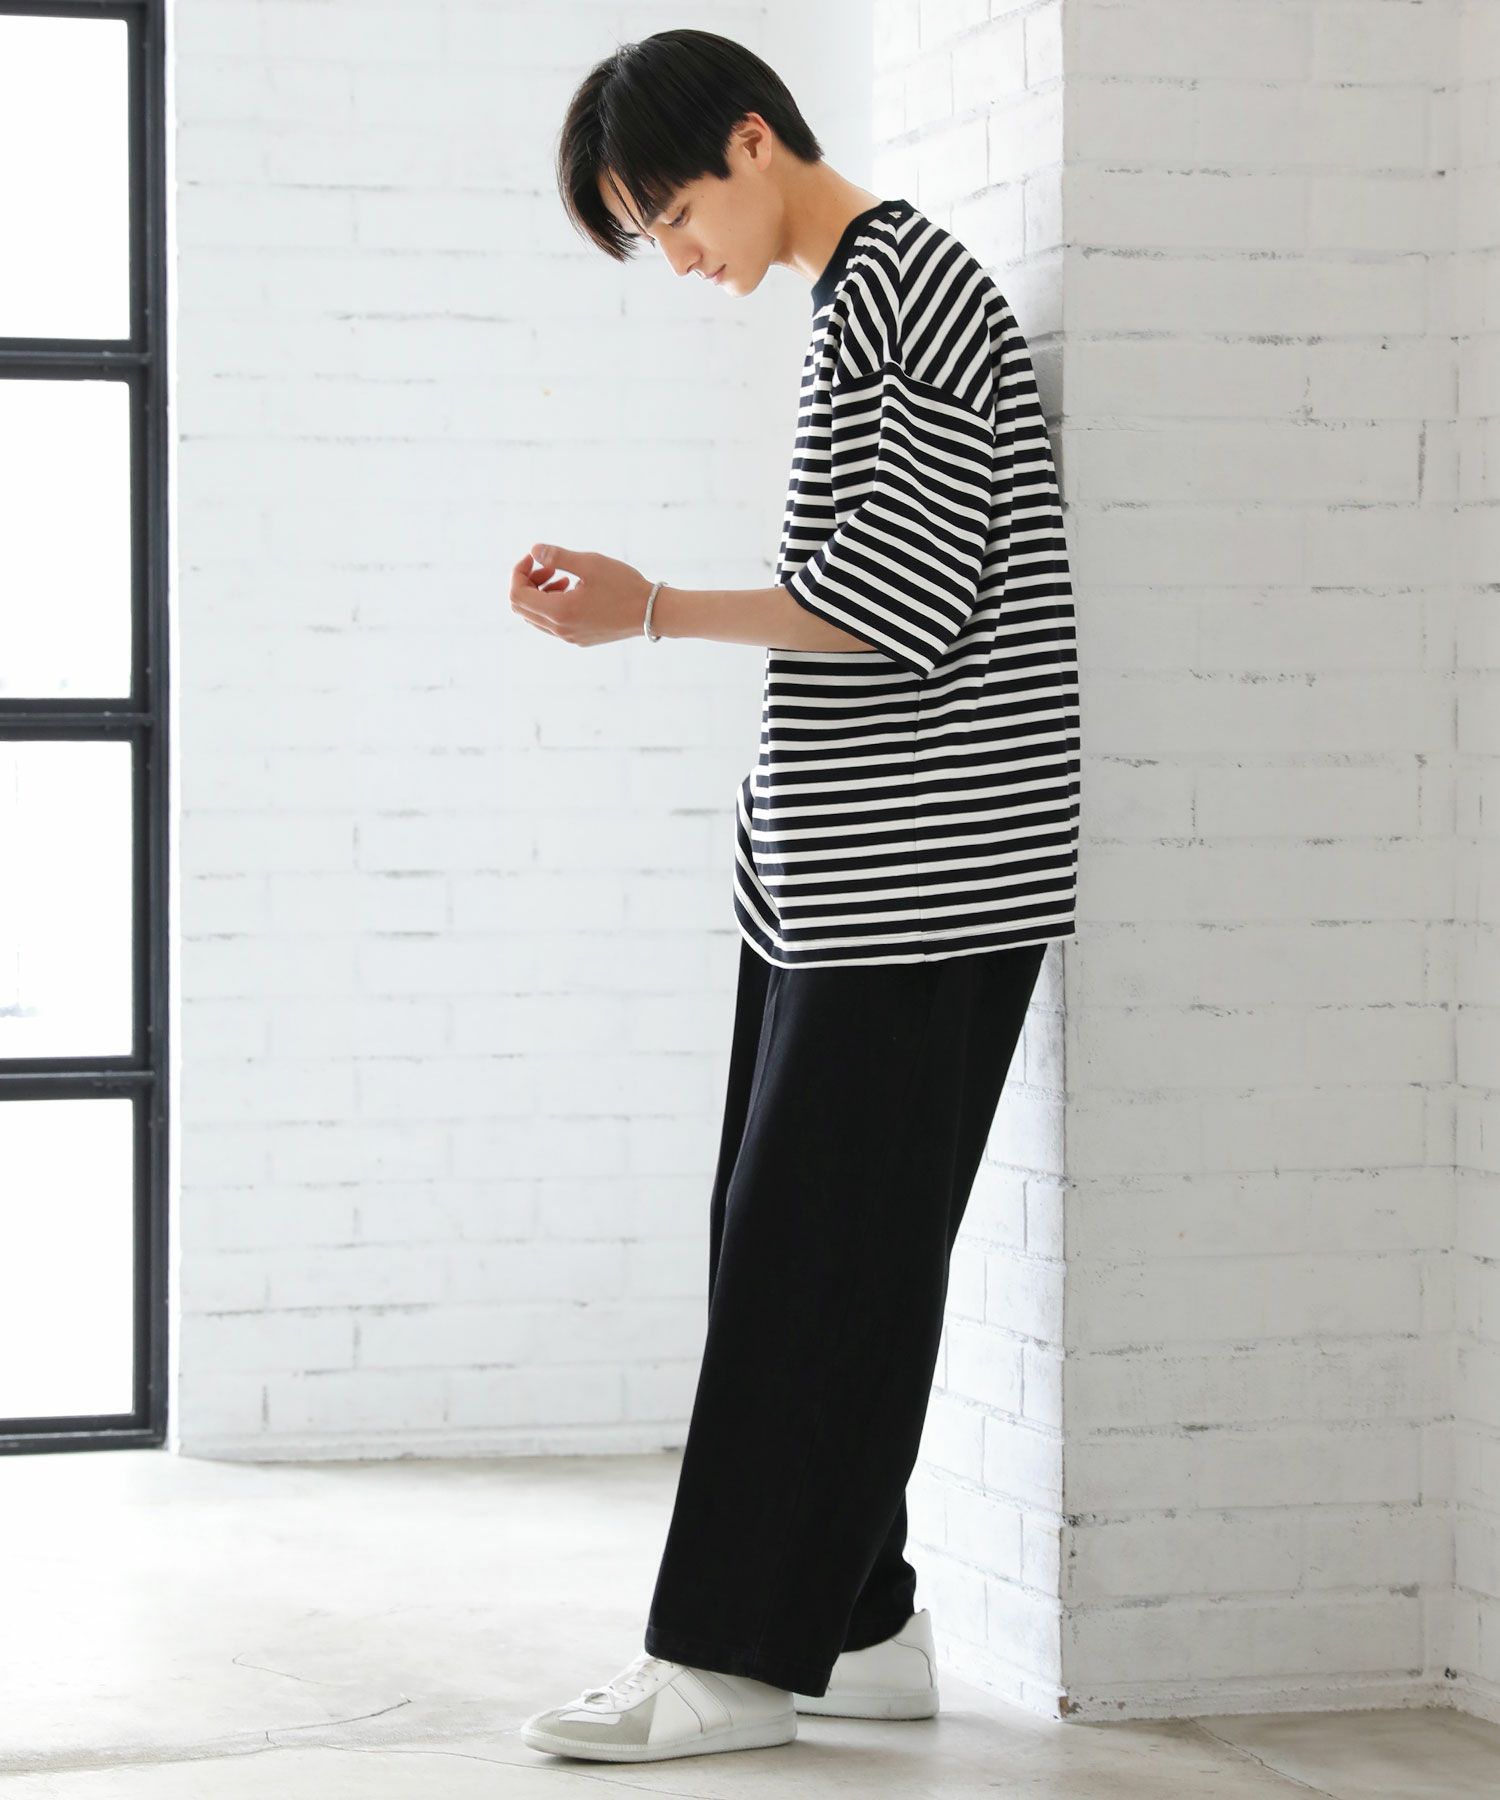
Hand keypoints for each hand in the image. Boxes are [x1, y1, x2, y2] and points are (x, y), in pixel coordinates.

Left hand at [510, 542, 653, 646]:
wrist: (652, 613)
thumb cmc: (624, 586)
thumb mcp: (590, 564)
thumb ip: (558, 557)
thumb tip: (534, 550)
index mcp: (559, 611)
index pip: (517, 595)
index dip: (518, 572)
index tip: (534, 557)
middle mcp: (560, 629)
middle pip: (523, 607)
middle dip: (528, 582)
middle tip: (549, 566)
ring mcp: (569, 637)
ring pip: (536, 617)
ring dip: (541, 593)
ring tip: (563, 578)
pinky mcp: (580, 639)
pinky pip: (553, 624)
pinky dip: (553, 605)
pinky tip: (574, 591)